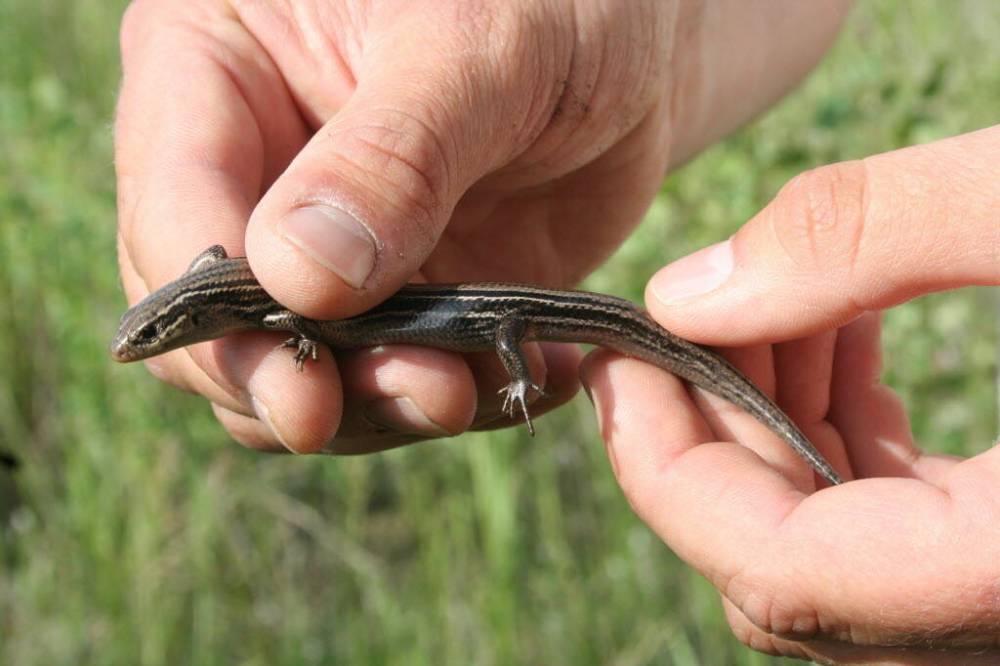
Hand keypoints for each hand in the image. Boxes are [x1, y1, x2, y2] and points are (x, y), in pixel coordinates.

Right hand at [114, 0, 848, 452]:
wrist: (634, 39)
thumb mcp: (476, 44)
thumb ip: (390, 155)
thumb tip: (299, 280)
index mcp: (216, 70)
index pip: (173, 215)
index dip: (222, 320)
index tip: (303, 387)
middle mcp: (255, 172)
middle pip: (219, 322)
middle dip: (305, 383)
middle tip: (421, 395)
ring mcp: (326, 247)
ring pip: (302, 371)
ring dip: (383, 406)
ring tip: (472, 388)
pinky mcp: (401, 295)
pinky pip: (396, 379)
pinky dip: (456, 397)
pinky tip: (531, 376)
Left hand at [583, 126, 999, 661]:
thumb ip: (867, 237)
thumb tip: (687, 291)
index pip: (777, 573)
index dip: (664, 470)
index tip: (617, 359)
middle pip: (788, 564)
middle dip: (715, 428)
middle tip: (692, 313)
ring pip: (837, 543)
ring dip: (774, 418)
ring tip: (780, 299)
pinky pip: (899, 519)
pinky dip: (844, 428)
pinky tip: (843, 326)